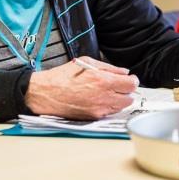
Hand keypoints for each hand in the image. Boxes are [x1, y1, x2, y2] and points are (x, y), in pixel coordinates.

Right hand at [24, 56, 138, 119]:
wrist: (46, 93)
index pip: (131, 84)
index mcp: (102, 80)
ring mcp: (99, 109)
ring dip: (119, 100)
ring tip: (107, 92)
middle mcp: (104, 96)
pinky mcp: (94, 117)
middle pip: (130, 98)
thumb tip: (123, 72)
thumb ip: (108, 67)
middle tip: (118, 85)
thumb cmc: (62, 77)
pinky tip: (98, 99)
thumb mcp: (85, 62)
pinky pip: (109, 112)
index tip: (129, 79)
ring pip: (121, 107)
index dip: (132, 80)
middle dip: (126, 91)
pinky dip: (108, 106)